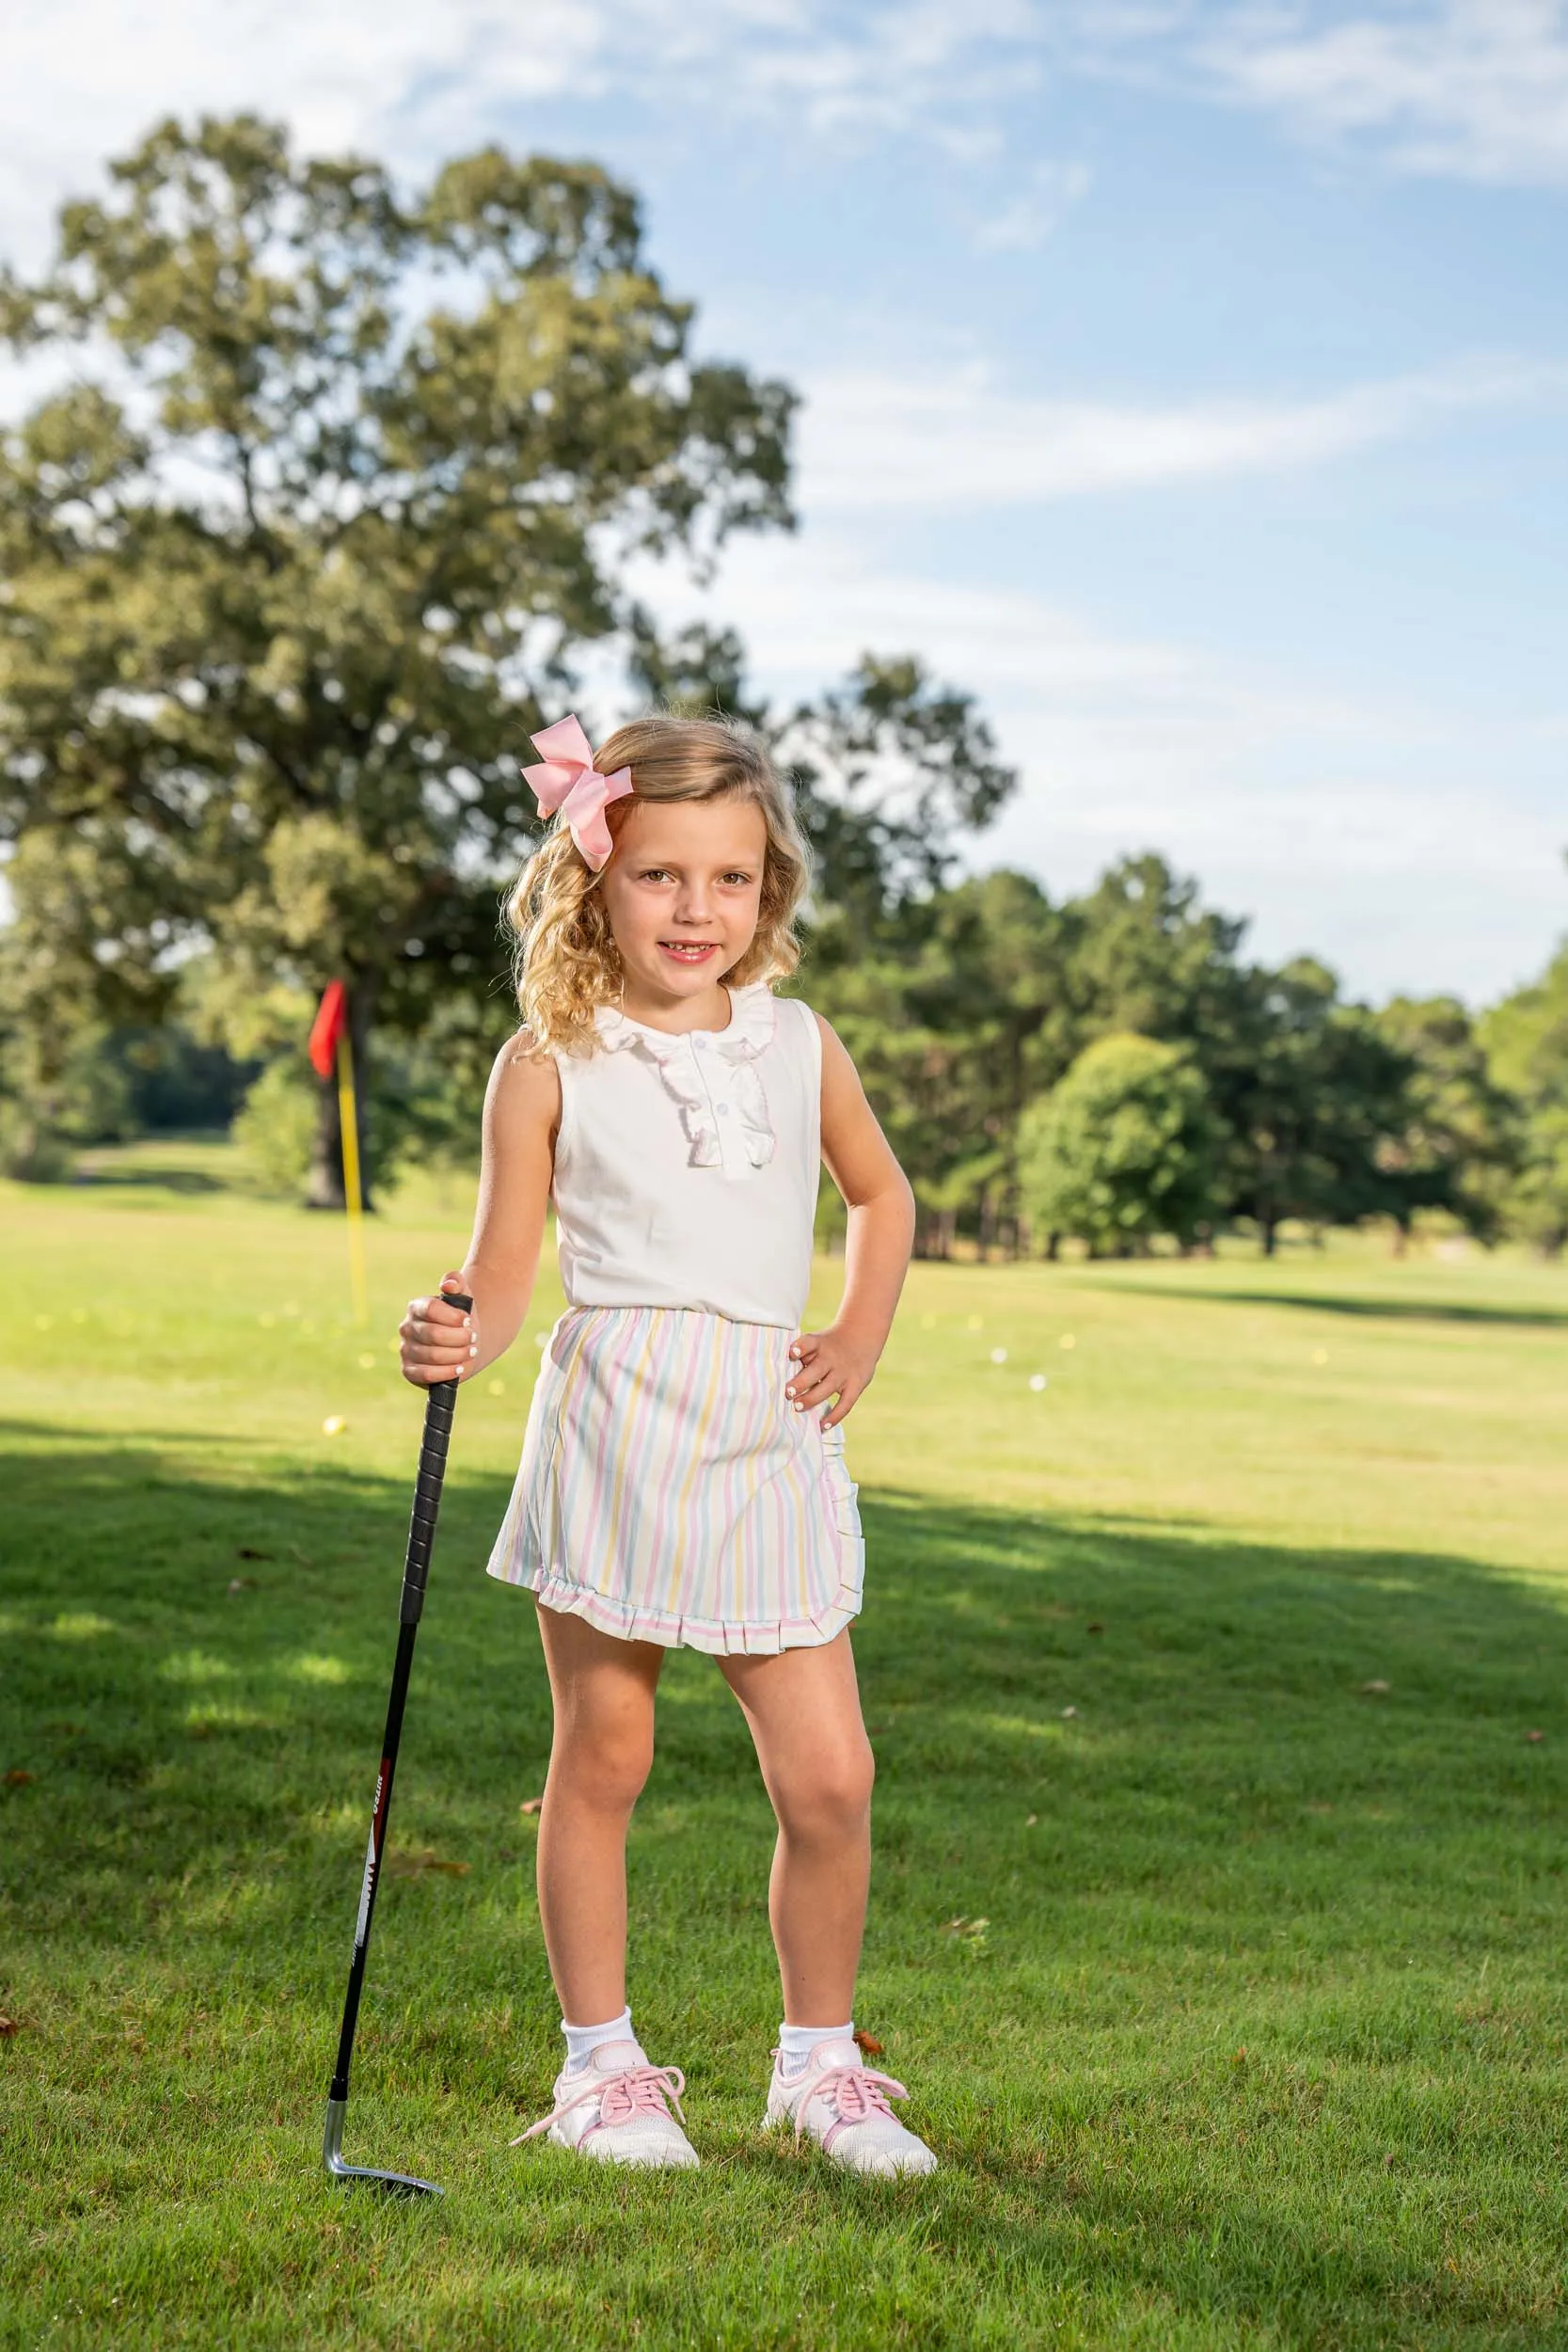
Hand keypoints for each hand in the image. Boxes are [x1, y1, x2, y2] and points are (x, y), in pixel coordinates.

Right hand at [399, 1272, 475, 1386]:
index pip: (431, 1309)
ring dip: (458, 1355)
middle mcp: (407, 1328)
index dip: (453, 1316)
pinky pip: (426, 1374)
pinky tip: (460, 1368)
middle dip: (459, 1338)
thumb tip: (448, 1285)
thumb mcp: (463, 1296)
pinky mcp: (409, 1371)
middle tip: (473, 1338)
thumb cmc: (461, 1318)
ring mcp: (405, 1350)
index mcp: (416, 1307)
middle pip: (434, 1334)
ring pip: (433, 1355)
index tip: (468, 1320)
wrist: (463, 1343)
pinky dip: (447, 1372)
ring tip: (470, 1351)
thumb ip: (457, 1283)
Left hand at [785, 1322, 877, 1429]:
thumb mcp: (818, 1341)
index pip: (809, 1343)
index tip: (791, 1353)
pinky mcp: (856, 1385)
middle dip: (801, 1382)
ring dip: (812, 1398)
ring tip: (797, 1407)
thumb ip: (802, 1355)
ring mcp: (845, 1373)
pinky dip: (834, 1416)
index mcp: (819, 1344)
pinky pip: (845, 1404)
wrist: (862, 1337)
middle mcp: (832, 1358)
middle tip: (788, 1392)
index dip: (800, 1348)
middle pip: (816, 1370)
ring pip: (828, 1387)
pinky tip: (821, 1426)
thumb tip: (778, 1375)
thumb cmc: (829, 1345)